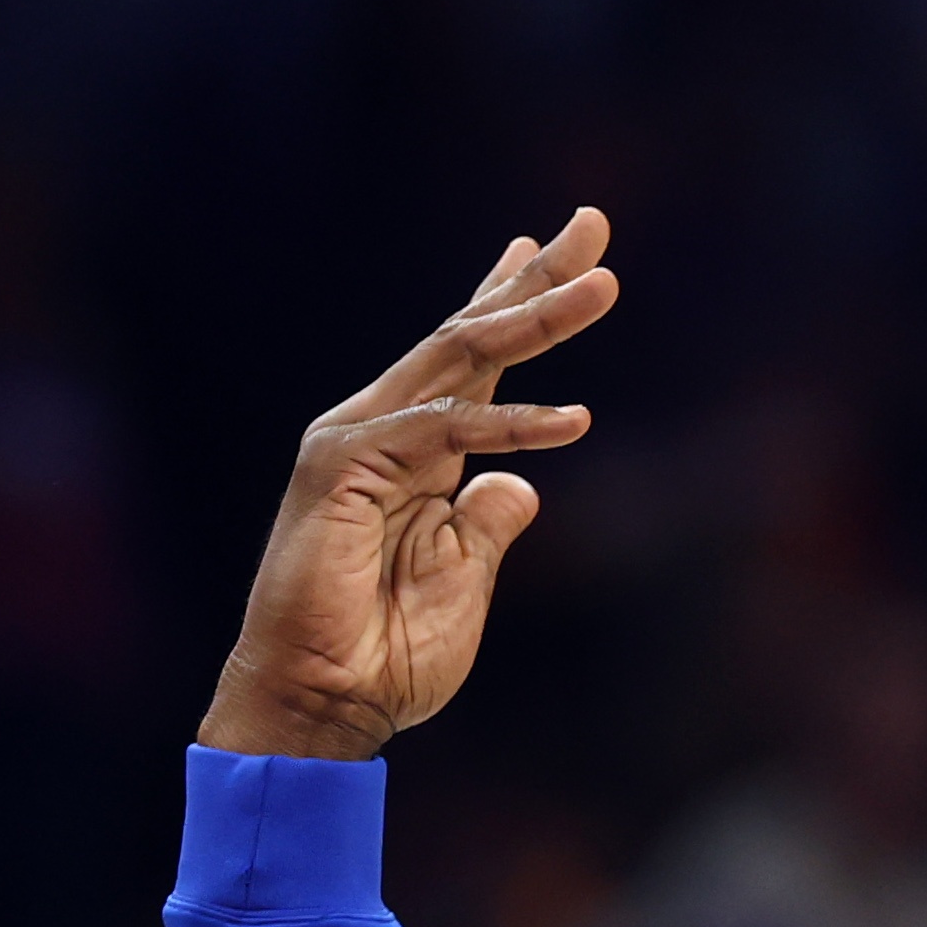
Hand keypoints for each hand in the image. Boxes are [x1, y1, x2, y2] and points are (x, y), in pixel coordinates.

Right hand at [196, 211, 618, 758]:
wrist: (323, 703)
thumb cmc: (386, 655)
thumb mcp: (463, 579)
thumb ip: (488, 522)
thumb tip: (522, 481)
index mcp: (421, 454)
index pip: (477, 363)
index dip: (520, 304)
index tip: (572, 259)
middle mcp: (388, 431)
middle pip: (470, 335)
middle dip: (536, 279)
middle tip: (595, 223)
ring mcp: (360, 440)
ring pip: (460, 360)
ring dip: (536, 320)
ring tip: (603, 285)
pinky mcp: (342, 466)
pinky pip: (443, 431)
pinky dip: (512, 426)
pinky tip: (576, 422)